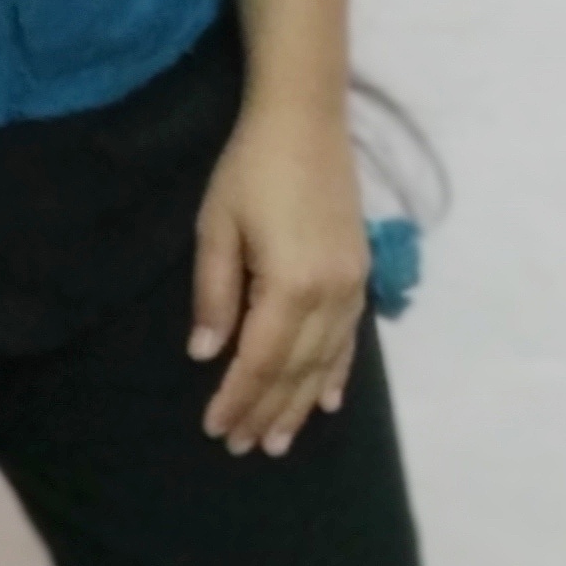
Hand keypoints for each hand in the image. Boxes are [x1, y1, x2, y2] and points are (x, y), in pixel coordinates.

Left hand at [185, 99, 371, 452]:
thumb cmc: (249, 169)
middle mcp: (330, 294)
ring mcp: (351, 285)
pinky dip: (336, 373)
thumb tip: (206, 354)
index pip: (260, 360)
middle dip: (267, 411)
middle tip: (243, 447)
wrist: (305, 119)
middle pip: (295, 369)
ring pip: (325, 361)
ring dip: (301, 404)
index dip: (238, 398)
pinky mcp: (359, 273)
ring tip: (280, 441)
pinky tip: (326, 401)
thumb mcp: (216, 228)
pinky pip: (349, 339)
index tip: (216, 428)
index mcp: (290, 284)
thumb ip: (214, 294)